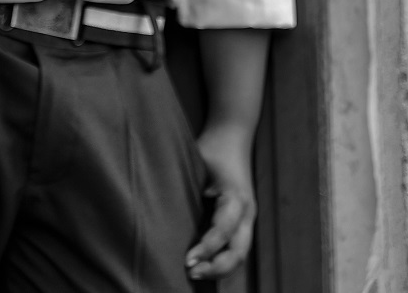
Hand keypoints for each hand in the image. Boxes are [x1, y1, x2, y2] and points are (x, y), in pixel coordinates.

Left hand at [185, 119, 256, 281]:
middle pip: (239, 250)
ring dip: (221, 267)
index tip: (187, 261)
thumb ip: (184, 186)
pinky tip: (206, 264)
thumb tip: (159, 210)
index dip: (206, 248)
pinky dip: (224, 259)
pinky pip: (238, 246)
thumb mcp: (196, 163)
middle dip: (217, 267)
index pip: (223, 230)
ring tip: (196, 273)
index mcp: (236, 197)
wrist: (232, 134)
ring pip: (241, 252)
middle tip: (191, 272)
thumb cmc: (211, 148)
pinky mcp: (244, 219)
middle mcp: (247, 210)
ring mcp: (249, 216)